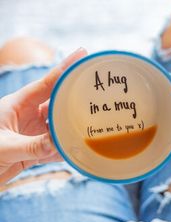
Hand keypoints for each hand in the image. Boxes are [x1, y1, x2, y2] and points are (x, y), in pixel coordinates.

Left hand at [0, 48, 86, 184]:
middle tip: (95, 90)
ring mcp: (33, 132)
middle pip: (57, 102)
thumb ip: (32, 146)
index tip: (82, 54)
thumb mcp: (4, 147)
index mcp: (18, 105)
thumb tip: (58, 143)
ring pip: (59, 125)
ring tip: (91, 124)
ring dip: (72, 126)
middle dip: (75, 96)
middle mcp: (29, 115)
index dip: (64, 68)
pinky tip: (78, 151)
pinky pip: (56, 147)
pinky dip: (66, 149)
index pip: (46, 83)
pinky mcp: (36, 148)